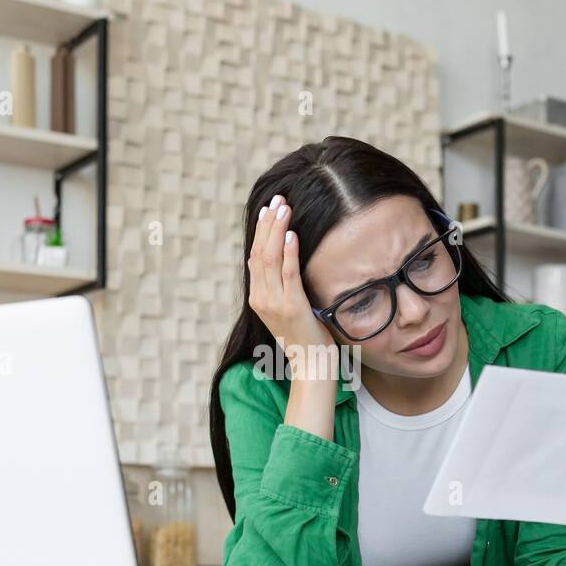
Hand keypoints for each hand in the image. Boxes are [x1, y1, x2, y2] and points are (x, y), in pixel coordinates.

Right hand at [247, 194, 336, 377]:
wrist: (310, 365)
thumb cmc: (304, 337)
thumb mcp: (284, 309)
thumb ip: (277, 286)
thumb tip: (268, 260)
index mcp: (258, 298)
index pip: (255, 256)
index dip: (261, 231)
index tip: (268, 209)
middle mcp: (261, 298)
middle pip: (260, 252)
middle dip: (268, 224)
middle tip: (278, 200)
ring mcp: (275, 303)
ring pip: (271, 259)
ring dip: (278, 231)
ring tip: (285, 209)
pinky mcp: (292, 307)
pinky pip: (288, 274)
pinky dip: (289, 253)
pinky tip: (293, 235)